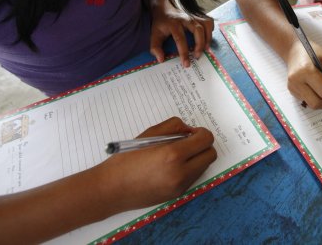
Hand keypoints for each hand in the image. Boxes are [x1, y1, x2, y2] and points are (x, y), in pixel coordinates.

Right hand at [95, 117, 215, 211]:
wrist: (111, 189)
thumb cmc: (126, 159)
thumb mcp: (149, 134)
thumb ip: (174, 127)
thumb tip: (190, 131)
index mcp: (173, 155)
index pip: (205, 140)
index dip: (201, 132)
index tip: (192, 132)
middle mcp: (181, 173)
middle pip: (211, 154)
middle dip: (203, 145)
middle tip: (189, 141)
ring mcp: (180, 186)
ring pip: (204, 167)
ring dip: (198, 157)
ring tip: (179, 154)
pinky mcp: (177, 195)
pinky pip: (194, 177)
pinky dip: (190, 168)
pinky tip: (173, 166)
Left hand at [150, 3, 213, 66]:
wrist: (165, 5)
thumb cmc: (161, 22)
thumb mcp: (155, 33)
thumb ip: (155, 47)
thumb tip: (161, 59)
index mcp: (174, 23)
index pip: (180, 39)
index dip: (184, 52)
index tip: (186, 64)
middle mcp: (186, 18)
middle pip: (198, 30)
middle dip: (199, 45)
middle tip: (197, 56)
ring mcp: (194, 15)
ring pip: (206, 25)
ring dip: (208, 39)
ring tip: (205, 49)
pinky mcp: (199, 15)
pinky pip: (209, 21)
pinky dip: (210, 30)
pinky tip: (207, 38)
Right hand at [285, 41, 321, 108]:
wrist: (294, 51)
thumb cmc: (312, 52)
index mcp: (306, 70)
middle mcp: (296, 81)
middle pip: (317, 103)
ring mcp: (292, 87)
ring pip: (312, 105)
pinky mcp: (292, 91)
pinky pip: (307, 101)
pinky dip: (315, 98)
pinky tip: (317, 89)